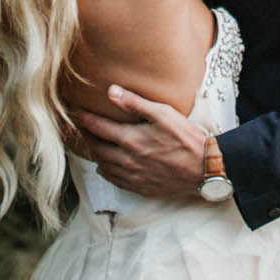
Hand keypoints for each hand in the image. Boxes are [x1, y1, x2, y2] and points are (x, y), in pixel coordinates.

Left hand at [74, 85, 214, 199]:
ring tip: (91, 144)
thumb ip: (136, 103)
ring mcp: (132, 176)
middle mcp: (127, 160)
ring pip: (103, 165)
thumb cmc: (187, 139)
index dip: (84, 118)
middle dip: (85, 136)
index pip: (97, 128)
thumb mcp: (164, 114)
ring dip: (94, 154)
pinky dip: (105, 171)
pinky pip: (114, 180)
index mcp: (130, 140)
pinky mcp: (140, 187)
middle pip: (96, 148)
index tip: (75, 111)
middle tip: (79, 127)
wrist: (205, 169)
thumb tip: (112, 91)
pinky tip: (105, 165)